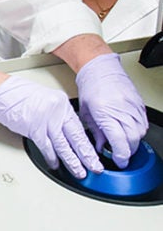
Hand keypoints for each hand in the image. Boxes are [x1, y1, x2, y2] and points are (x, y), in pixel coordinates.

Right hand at [0, 76, 102, 177]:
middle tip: (95, 167)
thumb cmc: (18, 94)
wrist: (1, 90)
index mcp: (61, 102)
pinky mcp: (34, 128)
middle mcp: (57, 110)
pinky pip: (47, 147)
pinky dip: (52, 158)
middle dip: (87, 155)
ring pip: (64, 146)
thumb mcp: (44, 100)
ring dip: (73, 161)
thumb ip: (56, 115)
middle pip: (76, 137)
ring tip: (80, 172)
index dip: (87, 143)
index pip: (79, 126)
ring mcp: (46, 120)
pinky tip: (55, 164)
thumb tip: (64, 132)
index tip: (93, 153)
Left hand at [76, 53, 147, 167]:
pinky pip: (144, 123)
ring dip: (133, 142)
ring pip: (141, 133)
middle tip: (120, 154)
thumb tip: (102, 147)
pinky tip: (129, 131)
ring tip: (123, 142)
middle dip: (127, 152)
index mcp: (105, 112)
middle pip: (133, 140)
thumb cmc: (90, 87)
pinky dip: (138, 131)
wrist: (100, 69)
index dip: (121, 156)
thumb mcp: (86, 112)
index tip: (119, 162)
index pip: (119, 141)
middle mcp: (121, 110)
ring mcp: (132, 107)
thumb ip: (95, 132)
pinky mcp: (139, 104)